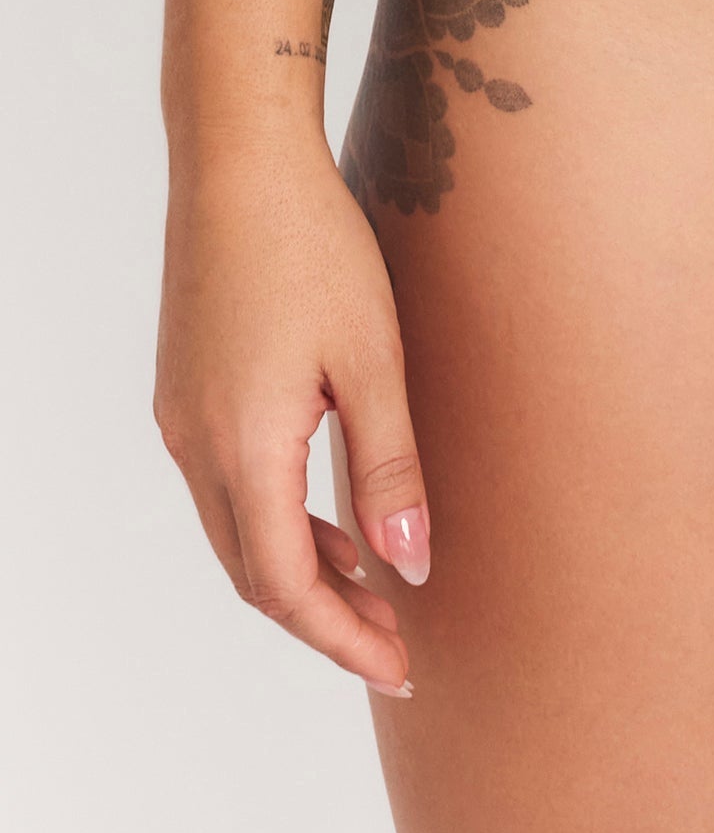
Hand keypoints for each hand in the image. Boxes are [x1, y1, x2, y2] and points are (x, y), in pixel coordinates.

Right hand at [154, 139, 429, 695]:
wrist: (241, 164)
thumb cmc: (317, 249)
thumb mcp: (373, 361)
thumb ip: (391, 468)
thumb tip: (412, 565)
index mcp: (243, 447)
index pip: (288, 586)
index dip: (344, 637)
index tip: (404, 668)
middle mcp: (196, 445)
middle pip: (256, 572)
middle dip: (326, 618)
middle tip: (398, 644)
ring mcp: (182, 417)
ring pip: (238, 531)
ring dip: (303, 569)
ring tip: (377, 589)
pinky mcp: (187, 390)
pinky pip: (228, 487)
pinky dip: (279, 518)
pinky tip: (331, 513)